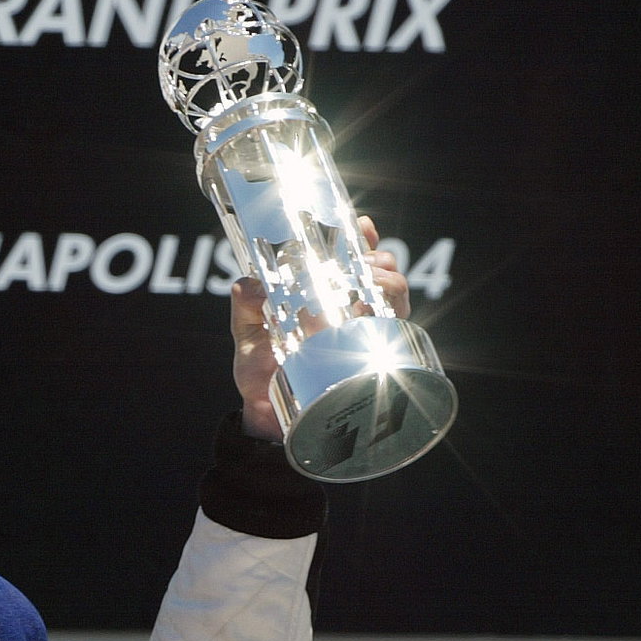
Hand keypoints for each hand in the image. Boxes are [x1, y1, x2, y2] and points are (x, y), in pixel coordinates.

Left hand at [232, 214, 411, 441]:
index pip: (349, 255)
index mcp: (321, 292)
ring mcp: (363, 327)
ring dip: (388, 277)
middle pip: (379, 267)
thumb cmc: (259, 371)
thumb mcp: (247, 333)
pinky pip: (395, 323)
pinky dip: (393, 307)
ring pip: (394, 290)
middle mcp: (348, 305)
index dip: (360, 236)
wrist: (268, 414)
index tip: (361, 227)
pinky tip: (376, 303)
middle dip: (378, 255)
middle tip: (364, 258)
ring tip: (370, 277)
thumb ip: (245, 306)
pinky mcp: (372, 352)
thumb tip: (246, 284)